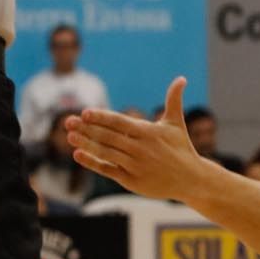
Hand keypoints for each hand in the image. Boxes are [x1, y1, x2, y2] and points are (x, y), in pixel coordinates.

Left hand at [67, 78, 204, 201]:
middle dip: (87, 129)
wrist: (191, 180)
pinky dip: (92, 163)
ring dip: (86, 144)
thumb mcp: (176, 124)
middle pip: (109, 137)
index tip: (85, 113)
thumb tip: (181, 78)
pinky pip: (107, 170)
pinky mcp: (131, 181)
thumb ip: (173, 100)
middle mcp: (140, 149)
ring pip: (106, 153)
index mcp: (149, 132)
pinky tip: (78, 155)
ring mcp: (135, 165)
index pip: (120, 123)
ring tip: (69, 135)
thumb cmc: (181, 148)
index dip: (102, 117)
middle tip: (68, 121)